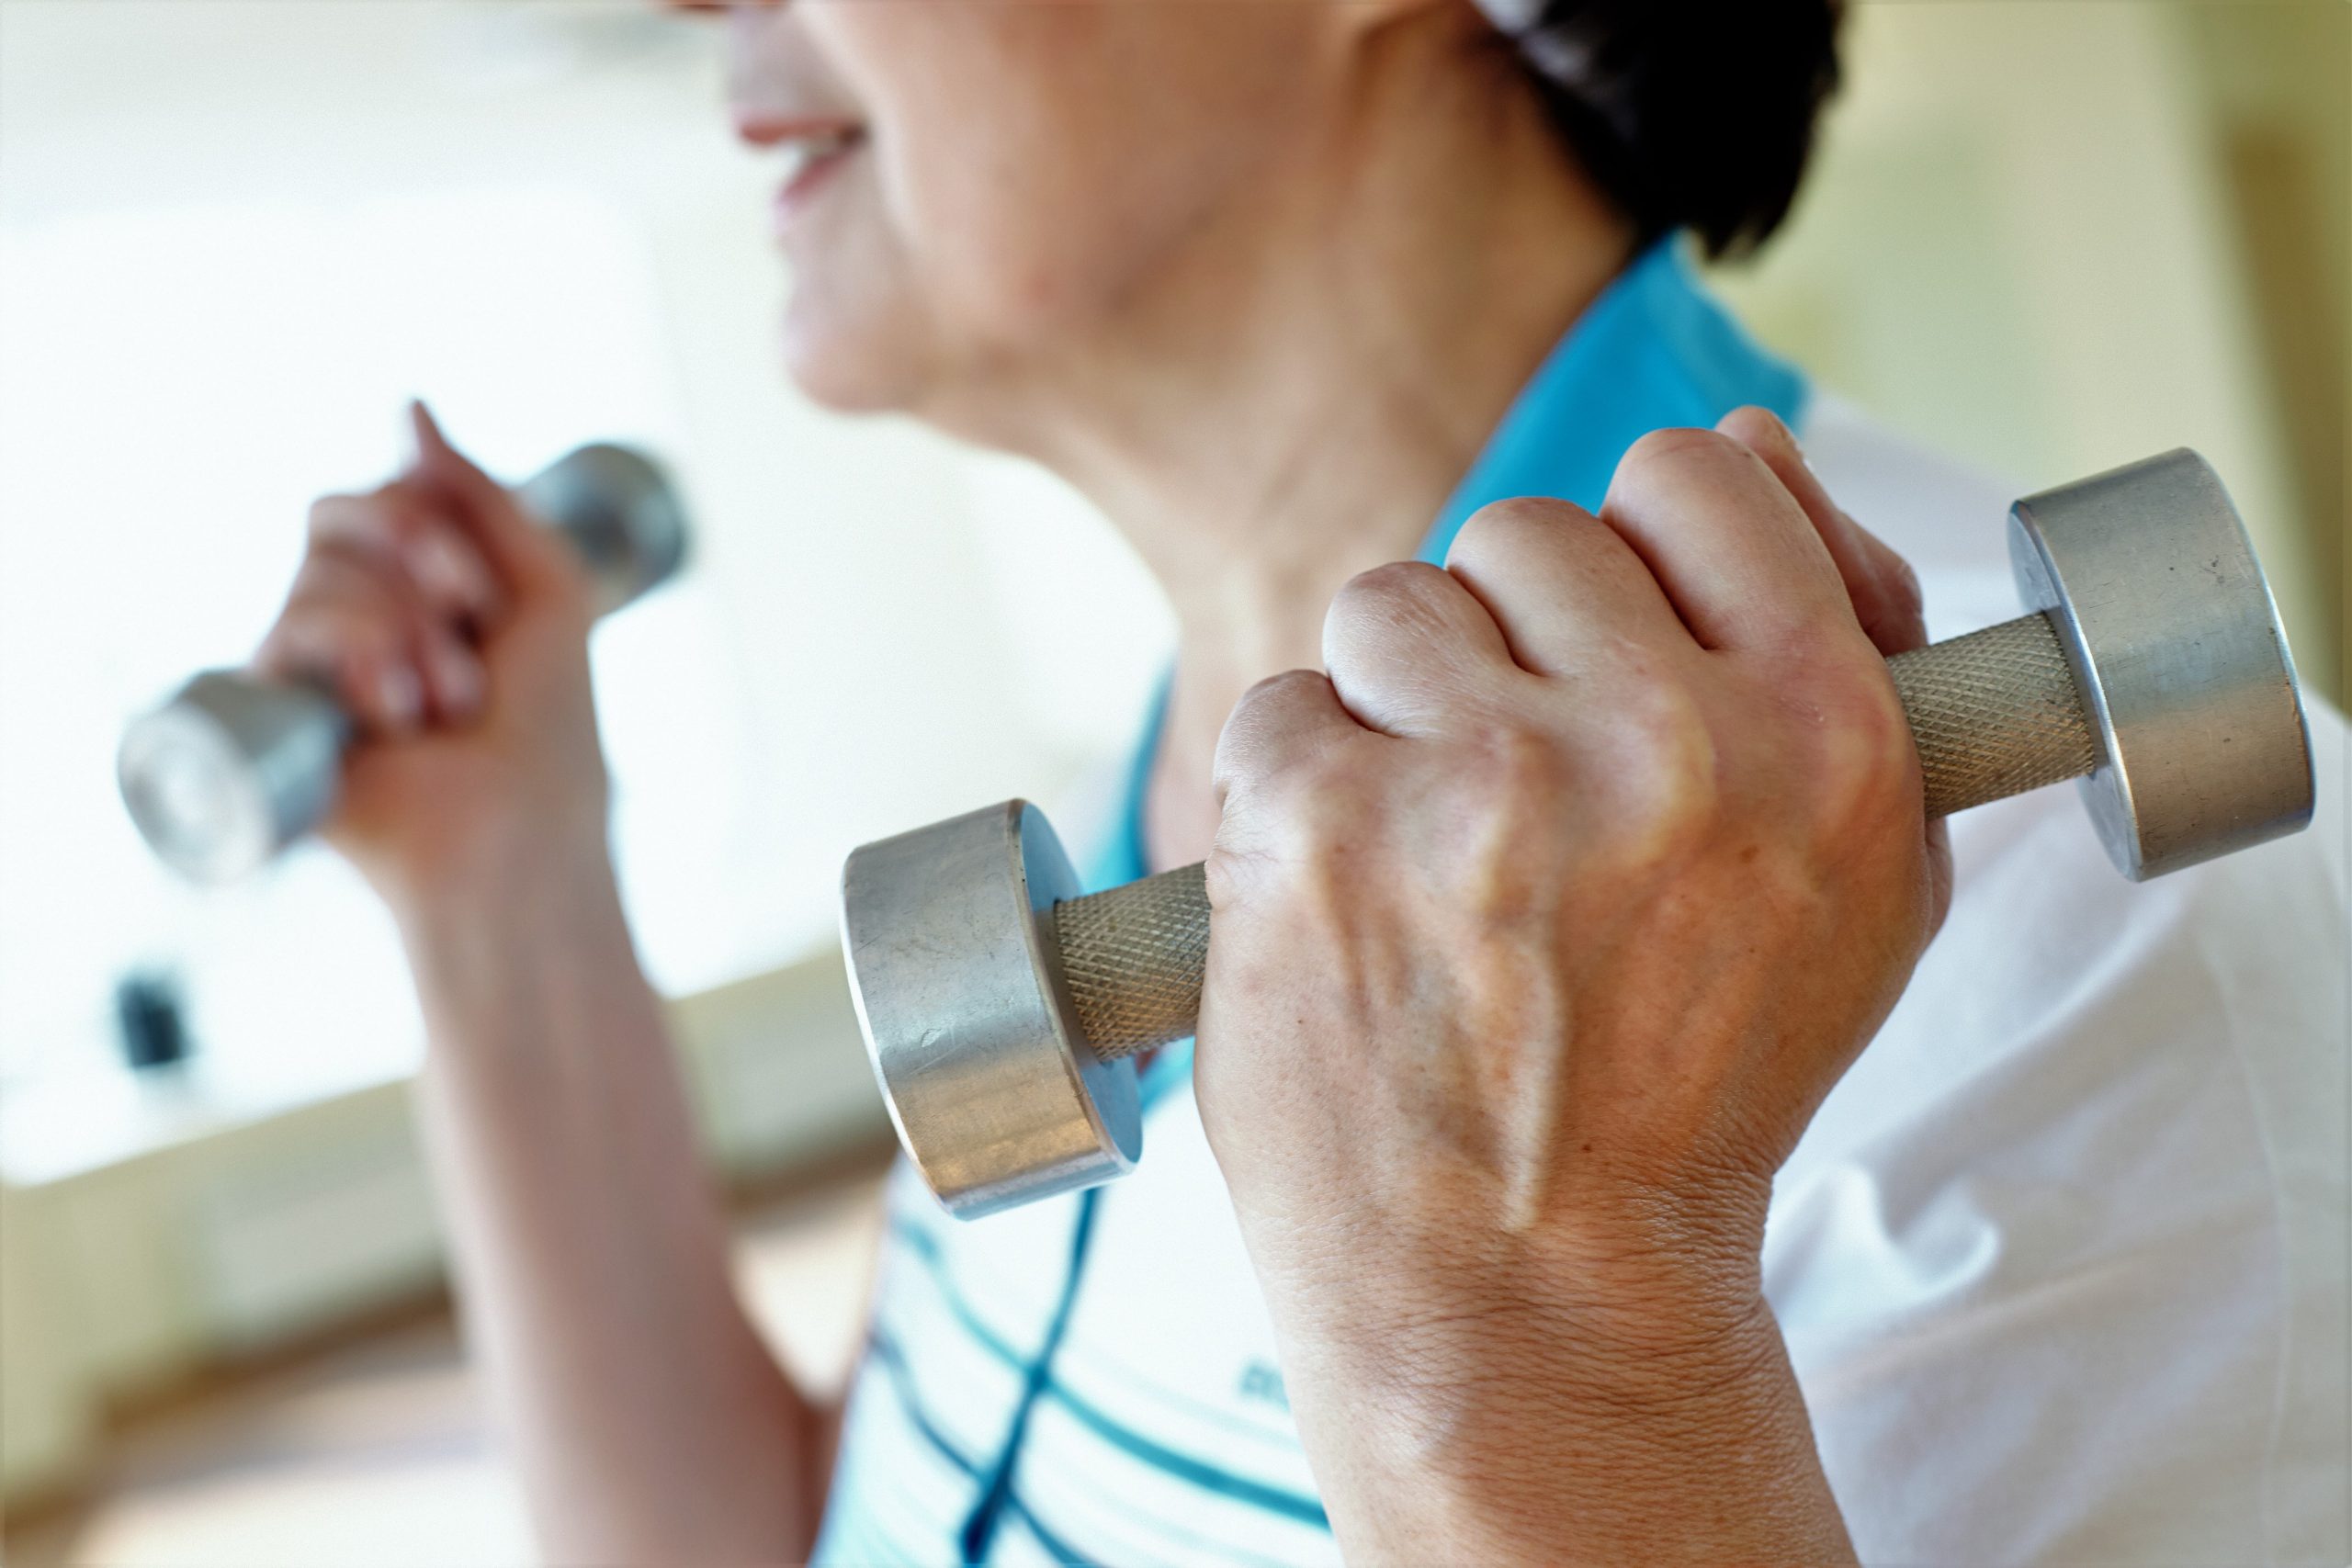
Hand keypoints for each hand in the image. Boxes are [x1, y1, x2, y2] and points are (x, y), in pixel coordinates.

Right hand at [255, 403, 607, 913]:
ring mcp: (308, 662)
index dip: (433, 521)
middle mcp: (354, 616)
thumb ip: (484, 495)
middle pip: (337, 513)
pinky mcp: (274, 707)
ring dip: (410, 637)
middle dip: (422, 565)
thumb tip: (408, 408)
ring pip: (322, 573)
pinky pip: (289, 625)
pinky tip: (396, 718)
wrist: (520, 831)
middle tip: (468, 644)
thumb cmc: (551, 733)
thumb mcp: (550, 590)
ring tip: (443, 711)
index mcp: (417, 587)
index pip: (383, 493)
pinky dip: (361, 658)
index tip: (485, 596)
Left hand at [1196, 408, 1945, 1563]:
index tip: (1612, 653)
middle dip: (1509, 648)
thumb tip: (1740, 434)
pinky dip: (1291, 793)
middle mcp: (1659, 743)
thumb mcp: (1856, 887)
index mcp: (1818, 735)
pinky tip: (1343, 897)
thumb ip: (1838, 643)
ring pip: (1390, 605)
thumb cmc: (1697, 1091)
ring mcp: (1477, 782)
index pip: (1696, 477)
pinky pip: (1280, 706)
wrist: (1535, 1293)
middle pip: (1528, 533)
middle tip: (1515, 795)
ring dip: (1394, 709)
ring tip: (1428, 855)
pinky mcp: (1317, 827)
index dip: (1643, 556)